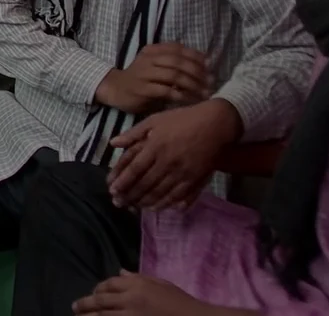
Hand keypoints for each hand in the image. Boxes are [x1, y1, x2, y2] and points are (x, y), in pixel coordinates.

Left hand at [74, 272, 250, 314]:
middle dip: (85, 303)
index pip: (110, 283)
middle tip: (75, 306)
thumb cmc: (181, 302)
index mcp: (137, 284)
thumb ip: (139, 277)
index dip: (98, 288)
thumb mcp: (161, 284)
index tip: (93, 293)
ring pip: (102, 315)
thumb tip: (120, 271)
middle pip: (100, 299)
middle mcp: (130, 298)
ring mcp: (131, 315)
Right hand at [95, 43, 210, 115]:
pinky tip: (191, 101)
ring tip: (205, 93)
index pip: (178, 48)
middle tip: (211, 82)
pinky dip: (181, 96)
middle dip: (198, 72)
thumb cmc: (139, 78)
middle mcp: (148, 59)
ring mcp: (144, 74)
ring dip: (193, 85)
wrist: (114, 89)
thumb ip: (173, 62)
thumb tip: (204, 62)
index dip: (196, 56)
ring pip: (174, 76)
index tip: (210, 66)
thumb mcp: (154, 64)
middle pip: (178, 62)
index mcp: (152, 50)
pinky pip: (166, 91)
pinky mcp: (142, 89)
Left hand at [107, 98, 241, 210]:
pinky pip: (178, 196)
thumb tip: (113, 143)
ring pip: (161, 192)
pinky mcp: (196, 179)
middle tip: (118, 203)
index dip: (123, 181)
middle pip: (146, 183)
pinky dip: (165, 203)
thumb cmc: (182, 119)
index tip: (112, 190)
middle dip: (130, 195)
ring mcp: (182, 172)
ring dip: (145, 201)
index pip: (135, 168)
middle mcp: (167, 162)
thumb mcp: (155, 120)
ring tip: (134, 207)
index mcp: (155, 146)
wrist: (215, 124)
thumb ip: (133, 133)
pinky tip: (156, 207)